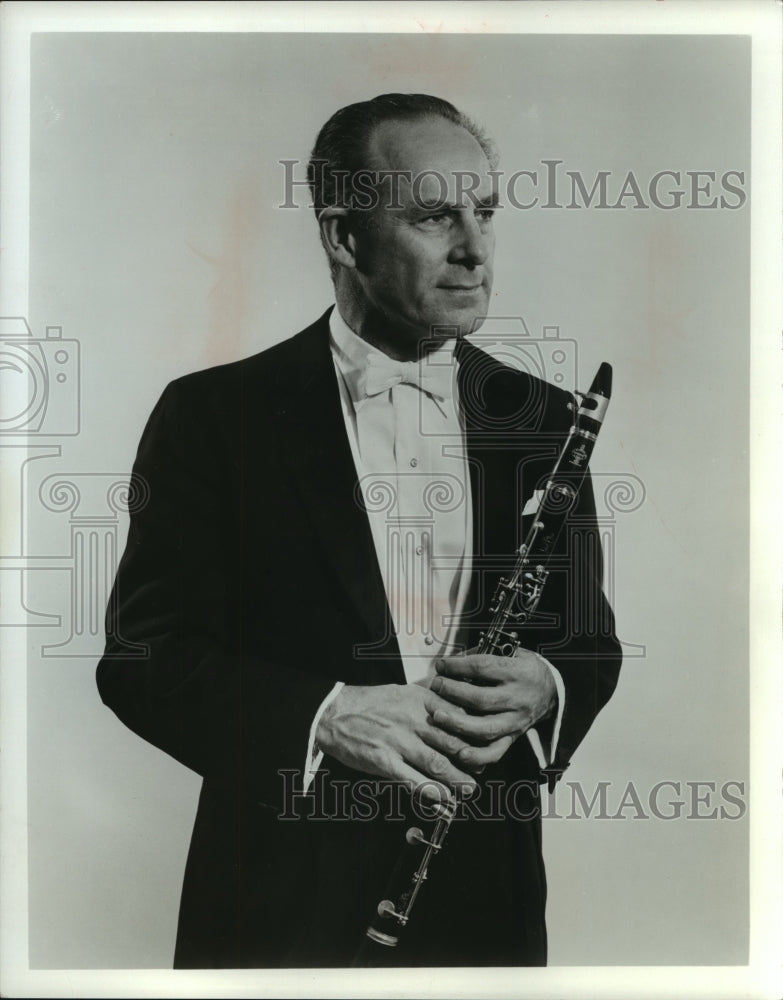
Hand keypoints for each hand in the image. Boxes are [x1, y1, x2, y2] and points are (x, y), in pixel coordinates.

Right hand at [315, 683, 477, 809]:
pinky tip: (442, 800)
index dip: (473, 735)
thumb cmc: (368, 703)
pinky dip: (432, 793)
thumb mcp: (403, 692)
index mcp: (420, 702)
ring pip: (437, 764)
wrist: (334, 713)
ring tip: (469, 790)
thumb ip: (428, 700)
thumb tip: (451, 705)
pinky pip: (414, 781)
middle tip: (482, 770)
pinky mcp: (385, 762)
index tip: (481, 745)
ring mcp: (399, 742)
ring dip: (457, 781)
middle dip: (470, 761)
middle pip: (452, 743)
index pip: (457, 719)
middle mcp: (413, 721)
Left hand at [429, 649, 556, 770]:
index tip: (441, 666)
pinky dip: (477, 756)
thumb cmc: (523, 668)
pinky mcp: (514, 737)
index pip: (483, 668)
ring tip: (436, 715)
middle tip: (435, 686)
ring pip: (485, 728)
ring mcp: (516, 721)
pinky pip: (495, 752)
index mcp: (518, 672)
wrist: (549, 690)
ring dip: (457, 724)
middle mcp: (518, 698)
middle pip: (481, 699)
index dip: (458, 666)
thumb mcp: (512, 652)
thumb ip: (484, 655)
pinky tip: (458, 752)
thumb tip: (451, 663)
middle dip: (453, 693)